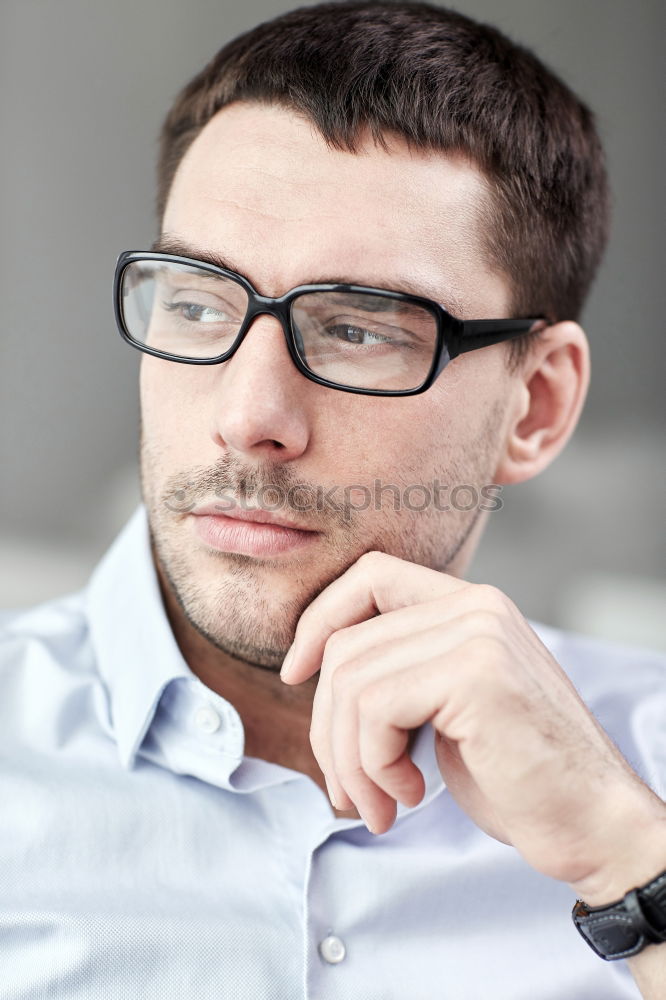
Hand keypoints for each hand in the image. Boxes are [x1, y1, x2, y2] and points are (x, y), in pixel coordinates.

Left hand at [280, 551, 665, 904]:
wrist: (594, 825)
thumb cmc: (517, 777)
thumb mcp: (447, 708)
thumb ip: (398, 672)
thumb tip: (310, 671)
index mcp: (470, 605)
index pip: (370, 575)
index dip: (320, 619)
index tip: (296, 672)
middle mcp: (476, 606)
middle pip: (348, 644)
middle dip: (327, 727)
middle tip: (346, 790)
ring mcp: (478, 634)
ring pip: (351, 680)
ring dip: (349, 760)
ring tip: (378, 804)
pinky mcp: (476, 675)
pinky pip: (374, 708)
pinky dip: (373, 765)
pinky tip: (408, 797)